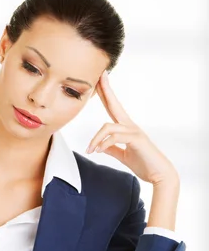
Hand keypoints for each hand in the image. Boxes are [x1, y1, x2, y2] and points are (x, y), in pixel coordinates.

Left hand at [86, 70, 178, 184]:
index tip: (99, 80)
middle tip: (99, 75)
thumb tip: (100, 146)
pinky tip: (98, 151)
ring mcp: (134, 131)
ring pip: (108, 127)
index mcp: (127, 128)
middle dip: (106, 89)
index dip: (106, 94)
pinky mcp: (137, 139)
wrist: (160, 176)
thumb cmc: (144, 164)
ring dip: (96, 139)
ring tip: (90, 150)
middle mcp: (131, 126)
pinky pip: (115, 137)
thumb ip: (112, 149)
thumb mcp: (123, 156)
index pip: (113, 107)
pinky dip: (104, 144)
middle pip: (114, 104)